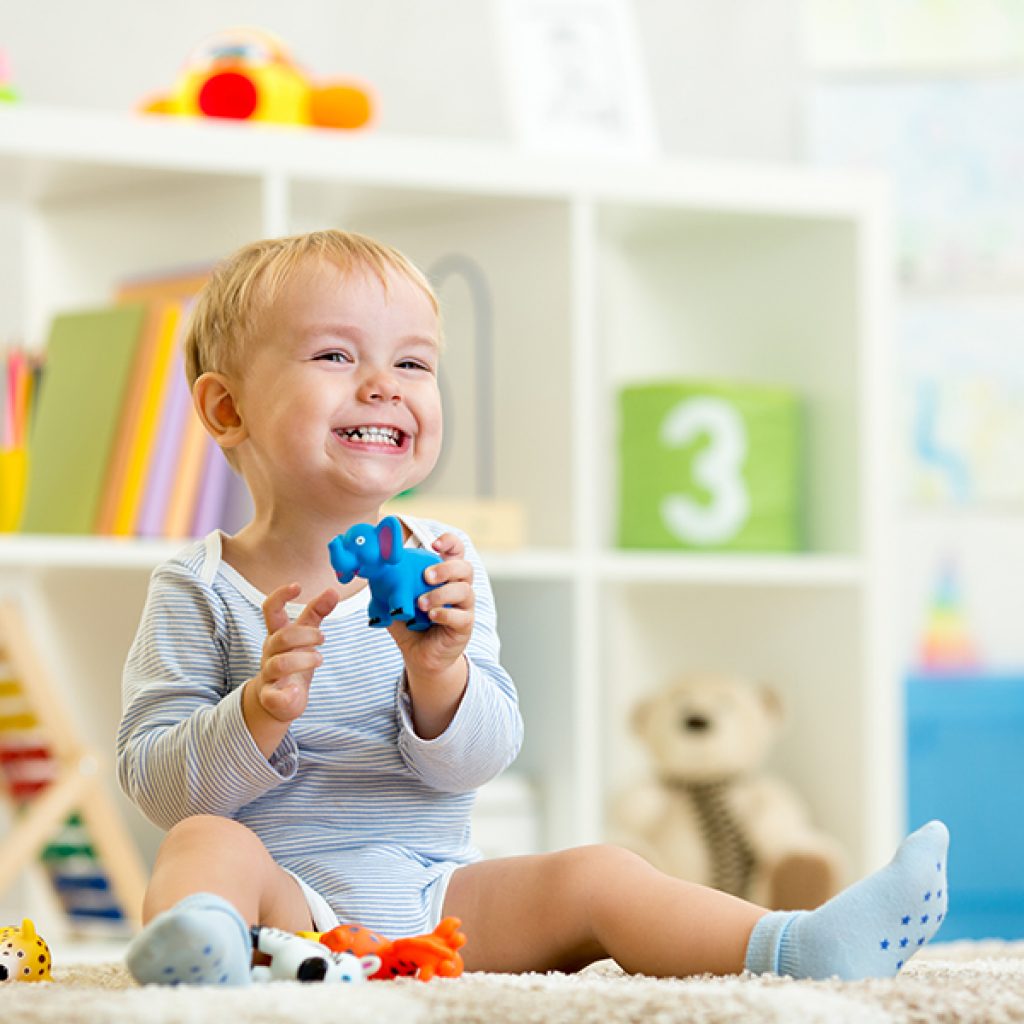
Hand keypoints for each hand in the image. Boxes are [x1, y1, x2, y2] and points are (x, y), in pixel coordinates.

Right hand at [251, 583, 338, 723]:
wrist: (275, 701)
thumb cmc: (292, 661)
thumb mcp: (304, 635)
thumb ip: (316, 613)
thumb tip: (332, 590)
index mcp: (276, 634)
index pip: (270, 610)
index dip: (280, 596)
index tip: (297, 586)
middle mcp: (270, 652)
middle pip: (281, 637)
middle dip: (305, 635)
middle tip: (323, 638)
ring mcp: (268, 674)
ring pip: (279, 664)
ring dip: (303, 660)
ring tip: (319, 659)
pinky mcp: (270, 697)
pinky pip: (273, 695)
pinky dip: (286, 693)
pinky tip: (296, 691)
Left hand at [388, 532, 474, 678]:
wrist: (420, 655)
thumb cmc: (410, 623)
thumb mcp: (397, 600)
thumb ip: (389, 584)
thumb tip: (369, 566)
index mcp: (444, 576)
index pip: (456, 551)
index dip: (450, 542)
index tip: (434, 544)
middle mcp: (459, 588)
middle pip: (465, 568)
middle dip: (446, 568)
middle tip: (426, 575)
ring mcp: (465, 607)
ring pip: (465, 591)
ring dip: (441, 594)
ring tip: (421, 603)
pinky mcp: (465, 626)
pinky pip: (461, 616)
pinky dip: (445, 613)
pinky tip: (430, 616)